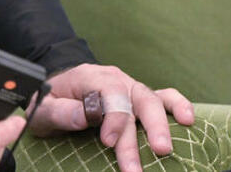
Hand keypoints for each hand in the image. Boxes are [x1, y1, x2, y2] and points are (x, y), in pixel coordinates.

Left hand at [28, 63, 194, 171]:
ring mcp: (129, 88)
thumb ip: (59, 111)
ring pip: (152, 100)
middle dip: (147, 128)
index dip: (114, 118)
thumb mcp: (42, 107)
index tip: (108, 142)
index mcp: (89, 77)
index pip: (109, 93)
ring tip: (167, 148)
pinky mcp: (139, 99)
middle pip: (136, 99)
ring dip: (162, 124)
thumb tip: (83, 117)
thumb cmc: (49, 101)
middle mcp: (114, 79)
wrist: (54, 92)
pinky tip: (189, 120)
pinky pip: (163, 97)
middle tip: (155, 153)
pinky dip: (178, 105)